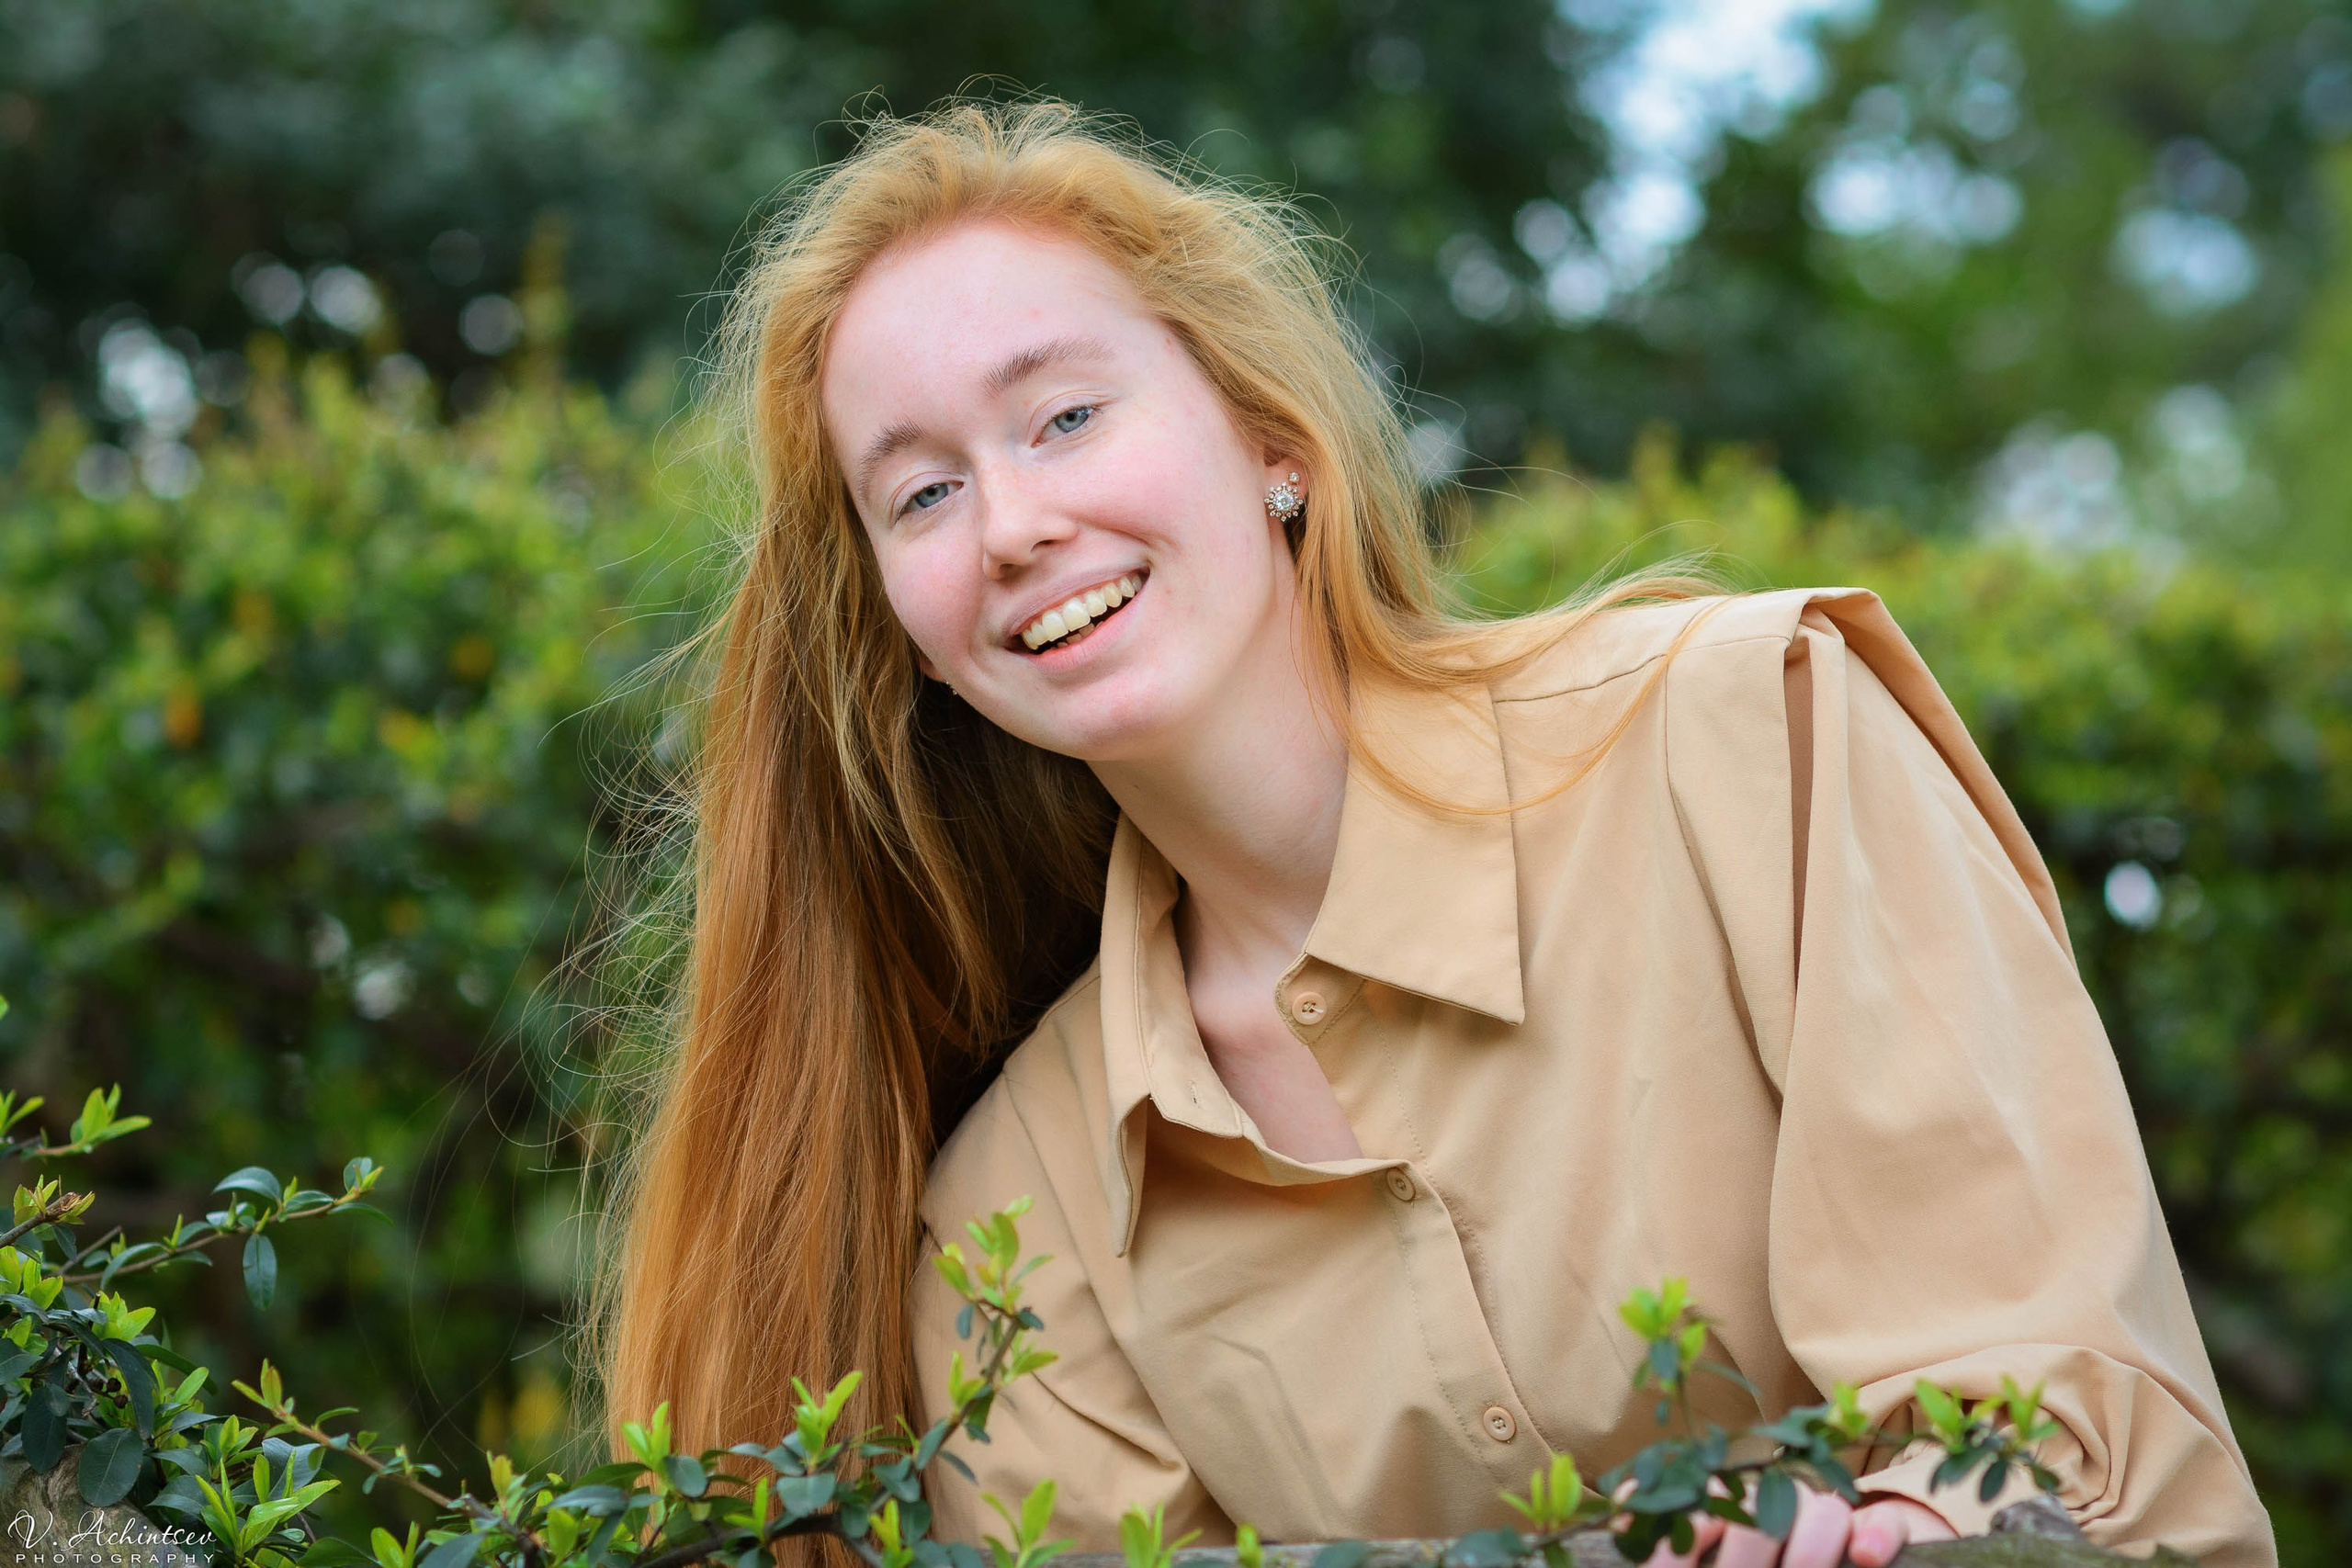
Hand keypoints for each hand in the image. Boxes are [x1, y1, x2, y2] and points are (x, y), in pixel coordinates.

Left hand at [1629, 1480, 1955, 1567]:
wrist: (1869, 1545)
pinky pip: (1887, 1521)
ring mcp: (1841, 1512)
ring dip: (1805, 1551)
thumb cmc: (1782, 1553)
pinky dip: (1875, 1535)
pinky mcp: (1895, 1528)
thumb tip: (1617, 1517)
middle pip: (1759, 1511)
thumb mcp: (1725, 1542)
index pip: (1703, 1506)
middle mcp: (1785, 1500)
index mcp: (1740, 1504)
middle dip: (1740, 1557)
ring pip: (1820, 1512)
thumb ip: (1681, 1530)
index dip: (1679, 1539)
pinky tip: (1864, 1558)